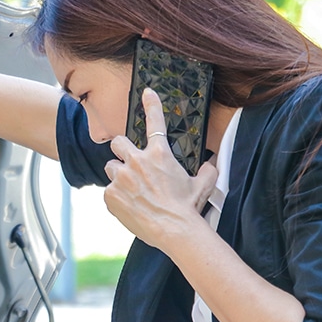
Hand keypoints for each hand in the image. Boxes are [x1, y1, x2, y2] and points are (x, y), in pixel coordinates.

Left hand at [102, 88, 218, 251]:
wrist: (174, 229)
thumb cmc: (188, 207)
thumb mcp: (203, 184)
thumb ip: (207, 169)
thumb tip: (213, 163)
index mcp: (159, 154)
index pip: (155, 121)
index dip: (151, 104)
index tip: (147, 92)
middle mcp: (137, 161)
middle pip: (118, 143)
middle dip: (121, 151)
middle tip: (128, 162)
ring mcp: (121, 177)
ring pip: (110, 168)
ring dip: (118, 176)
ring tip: (130, 191)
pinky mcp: (110, 194)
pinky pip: (108, 191)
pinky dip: (115, 197)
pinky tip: (128, 207)